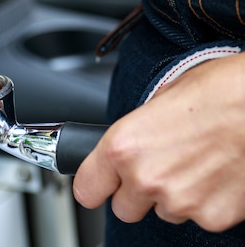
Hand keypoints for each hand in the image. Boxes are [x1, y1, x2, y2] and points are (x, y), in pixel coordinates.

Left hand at [73, 53, 244, 231]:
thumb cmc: (221, 91)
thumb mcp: (161, 99)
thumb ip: (137, 130)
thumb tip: (132, 140)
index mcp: (123, 146)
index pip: (86, 190)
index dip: (95, 186)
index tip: (101, 184)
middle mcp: (146, 178)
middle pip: (124, 208)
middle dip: (137, 192)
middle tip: (160, 167)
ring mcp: (180, 202)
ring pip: (164, 212)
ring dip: (174, 195)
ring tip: (197, 162)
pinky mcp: (213, 217)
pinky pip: (199, 217)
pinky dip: (206, 202)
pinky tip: (217, 174)